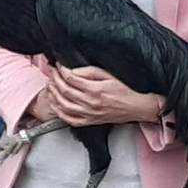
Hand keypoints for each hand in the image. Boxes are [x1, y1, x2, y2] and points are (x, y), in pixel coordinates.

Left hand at [48, 66, 164, 127]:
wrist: (137, 107)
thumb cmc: (126, 90)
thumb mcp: (109, 75)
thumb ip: (90, 72)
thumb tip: (73, 70)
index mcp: (95, 90)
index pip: (70, 78)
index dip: (61, 70)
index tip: (59, 65)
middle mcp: (90, 103)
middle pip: (64, 90)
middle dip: (55, 79)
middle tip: (52, 73)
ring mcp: (89, 114)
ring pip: (63, 105)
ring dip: (53, 94)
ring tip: (50, 86)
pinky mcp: (89, 122)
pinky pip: (69, 119)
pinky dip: (59, 111)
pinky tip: (55, 104)